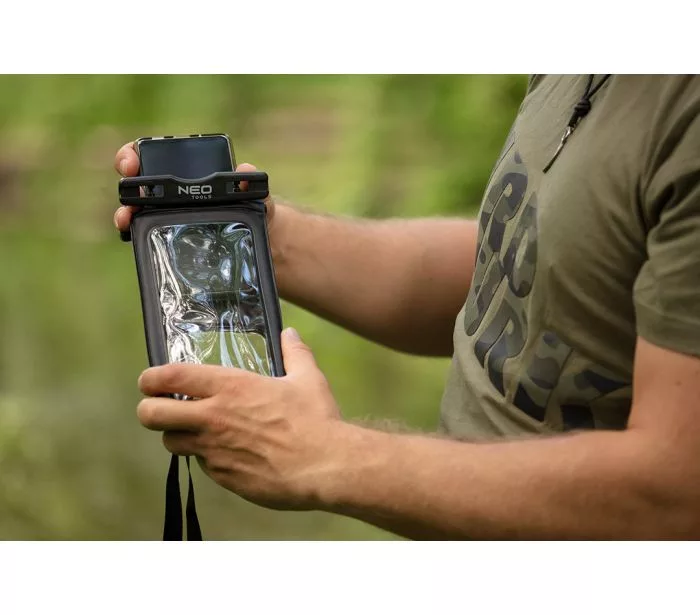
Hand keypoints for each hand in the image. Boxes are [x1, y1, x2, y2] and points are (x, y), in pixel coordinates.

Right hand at [112, 141, 277, 233]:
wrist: (259, 239)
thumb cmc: (255, 209)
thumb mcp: (257, 196)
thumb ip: (252, 184)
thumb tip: (245, 171)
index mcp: (189, 171)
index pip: (154, 154)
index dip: (136, 153)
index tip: (134, 161)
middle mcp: (172, 190)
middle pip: (136, 181)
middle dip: (126, 181)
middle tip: (128, 183)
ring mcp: (166, 213)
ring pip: (135, 208)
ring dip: (125, 211)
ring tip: (125, 218)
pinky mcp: (167, 234)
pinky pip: (145, 232)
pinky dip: (134, 232)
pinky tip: (132, 234)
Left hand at [136, 328, 348, 510]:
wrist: (325, 466)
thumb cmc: (316, 420)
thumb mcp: (307, 378)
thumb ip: (294, 352)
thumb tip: (290, 334)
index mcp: (229, 387)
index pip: (168, 377)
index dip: (150, 378)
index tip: (150, 380)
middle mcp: (213, 417)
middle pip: (151, 415)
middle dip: (150, 409)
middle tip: (161, 408)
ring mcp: (214, 450)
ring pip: (171, 442)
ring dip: (178, 435)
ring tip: (196, 430)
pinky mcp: (222, 476)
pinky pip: (201, 464)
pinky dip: (206, 457)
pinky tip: (228, 451)